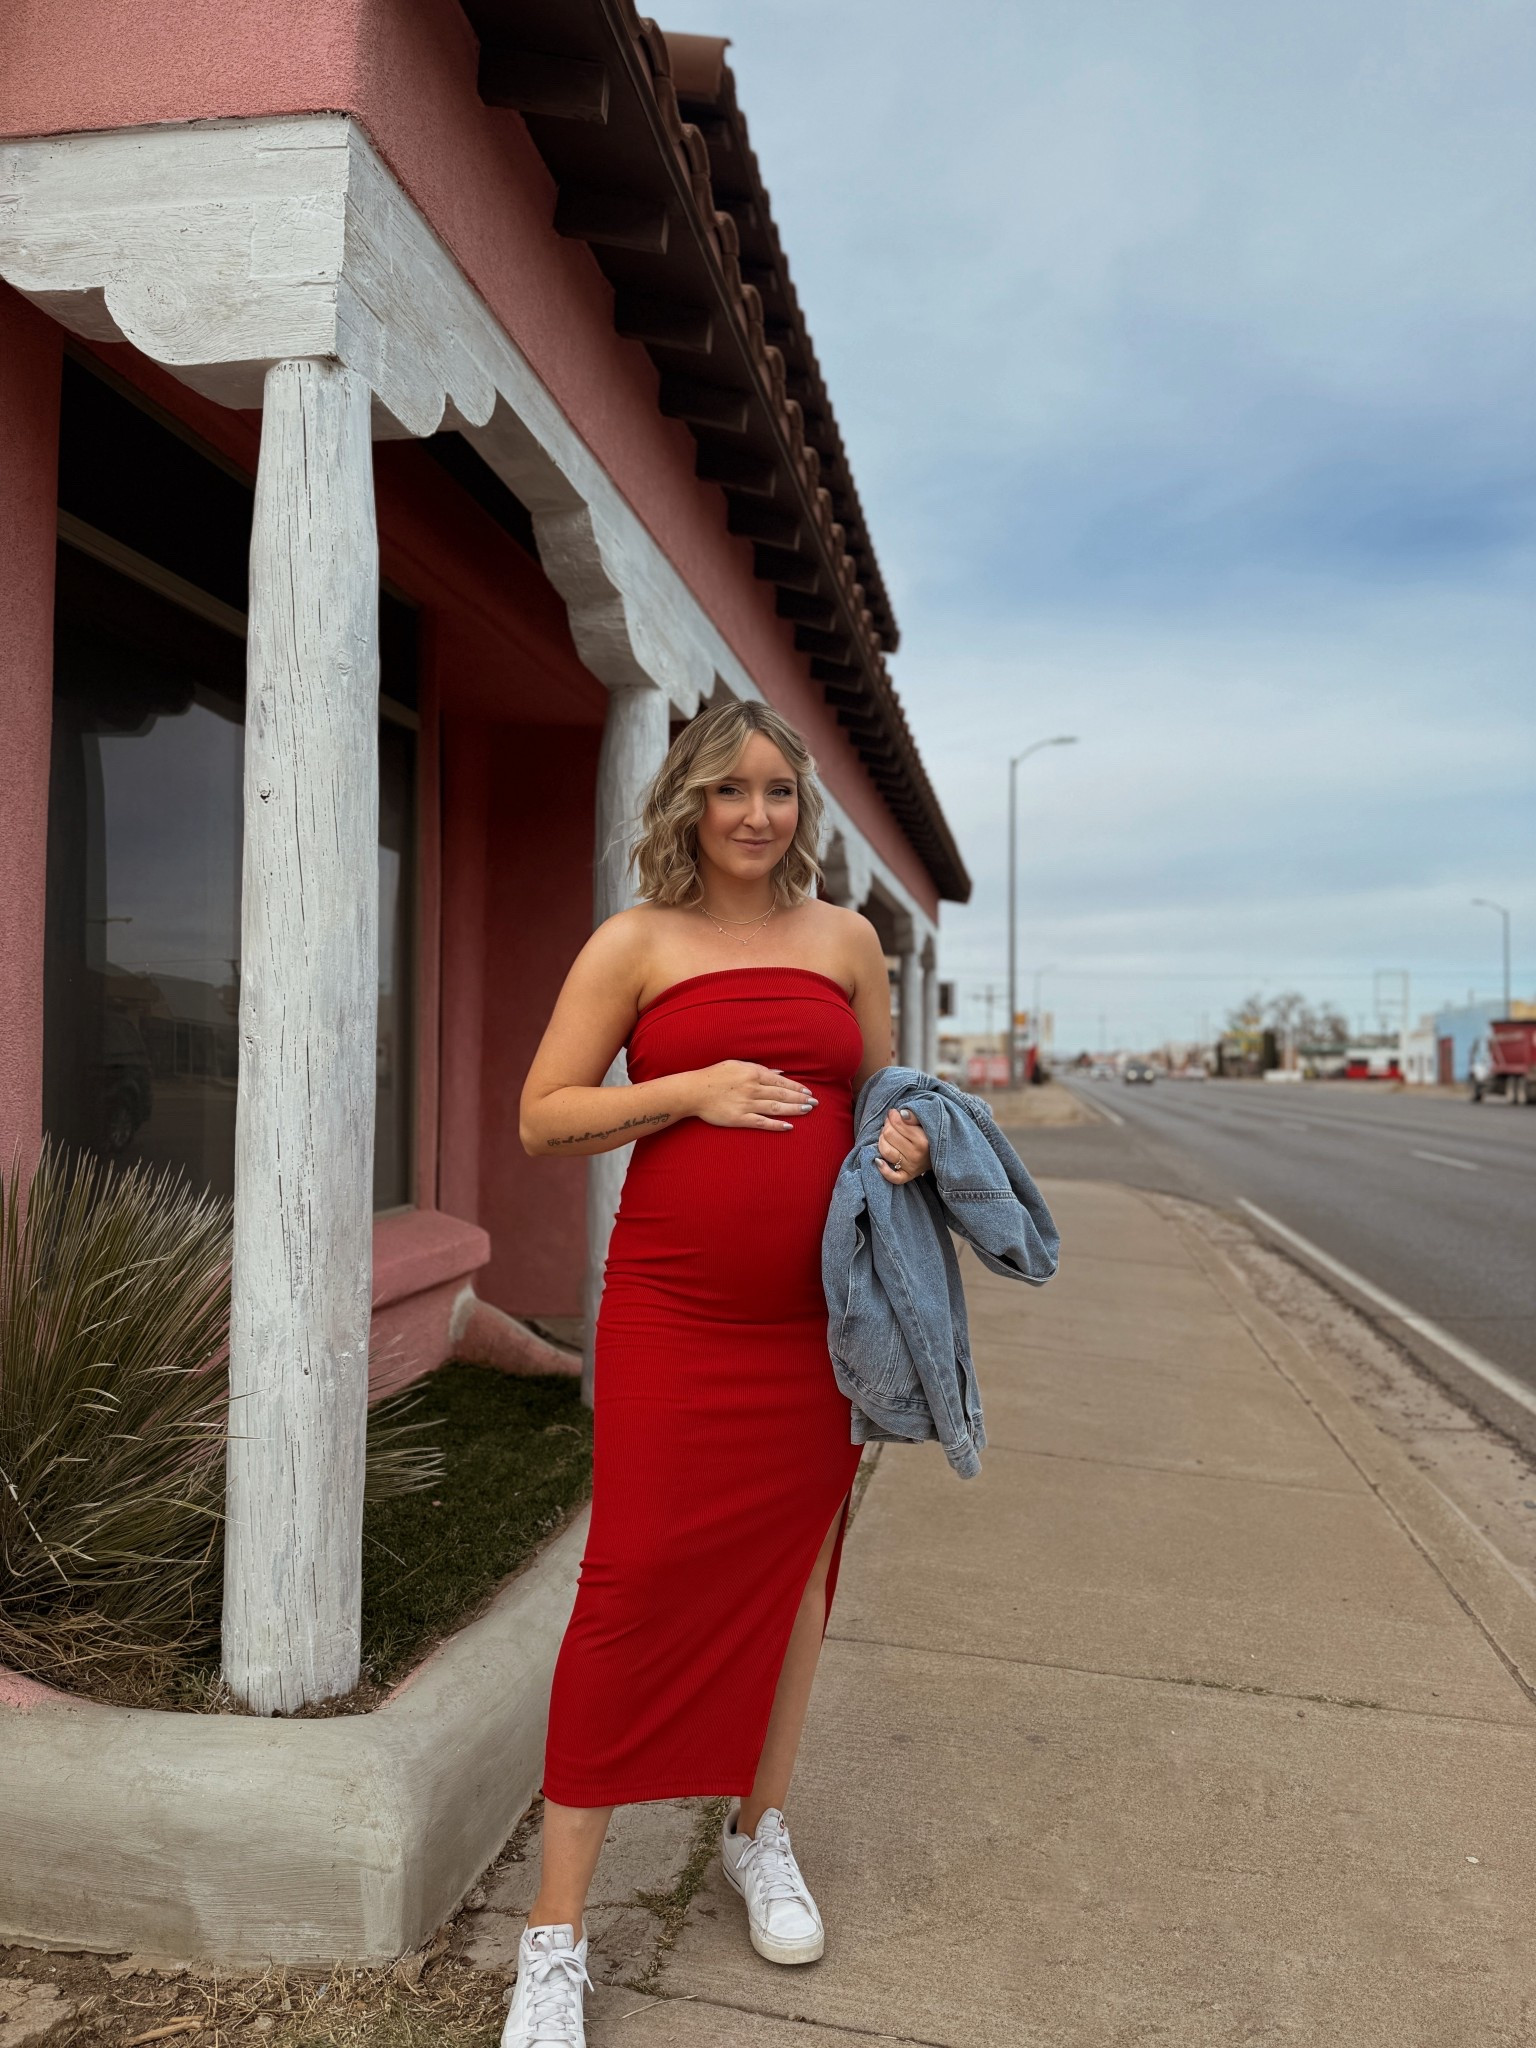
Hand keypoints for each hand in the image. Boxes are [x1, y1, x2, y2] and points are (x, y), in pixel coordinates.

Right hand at [691, 1061, 817, 1131]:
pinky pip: (762, 1122)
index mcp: (752, 1073)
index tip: (808, 1091)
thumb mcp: (737, 1064)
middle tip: (815, 1102)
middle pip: (782, 1093)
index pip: (780, 1080)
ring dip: (794, 1109)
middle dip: (801, 1098)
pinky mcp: (739, 1118)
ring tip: (808, 1110)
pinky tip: (789, 1126)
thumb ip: (759, 1068)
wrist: (693, 1091)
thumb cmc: (714, 1076)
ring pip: (776, 1107)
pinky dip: (776, 1125)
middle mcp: (752, 1088)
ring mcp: (746, 1104)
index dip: (796, 1086)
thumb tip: (779, 1072)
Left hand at [875, 1104, 930, 1183]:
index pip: (897, 1124)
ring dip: (882, 1140)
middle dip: (887, 1126)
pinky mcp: (907, 1176)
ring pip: (885, 1151)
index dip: (892, 1116)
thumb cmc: (931, 1135)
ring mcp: (911, 1167)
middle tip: (890, 1123)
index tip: (894, 1113)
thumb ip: (914, 1116)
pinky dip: (883, 1169)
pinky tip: (878, 1160)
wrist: (942, 1155)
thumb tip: (901, 1114)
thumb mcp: (926, 1122)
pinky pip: (892, 1176)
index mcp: (922, 1141)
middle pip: (888, 1135)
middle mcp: (916, 1155)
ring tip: (887, 1135)